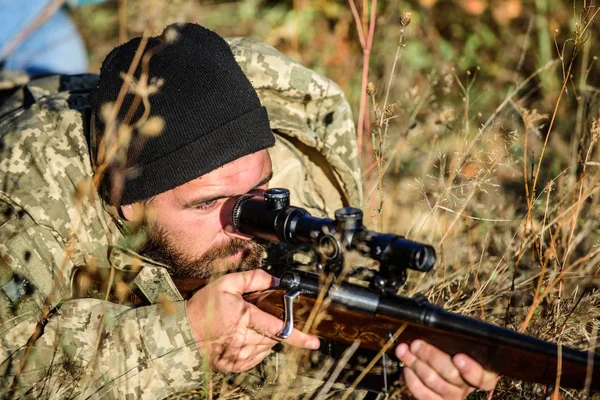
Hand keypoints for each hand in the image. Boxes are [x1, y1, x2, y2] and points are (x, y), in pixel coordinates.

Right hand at [186, 269, 319, 372]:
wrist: (183, 334)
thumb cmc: (203, 307)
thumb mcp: (226, 284)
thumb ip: (253, 279)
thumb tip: (275, 279)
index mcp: (245, 318)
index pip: (279, 329)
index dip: (299, 336)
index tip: (315, 341)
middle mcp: (245, 340)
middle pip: (274, 337)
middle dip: (274, 327)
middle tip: (258, 317)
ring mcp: (241, 355)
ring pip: (267, 346)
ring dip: (265, 336)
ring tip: (245, 325)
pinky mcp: (237, 364)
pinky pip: (258, 355)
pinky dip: (256, 345)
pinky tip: (242, 336)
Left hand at [396, 340, 496, 399]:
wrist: (434, 362)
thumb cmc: (452, 346)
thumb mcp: (462, 338)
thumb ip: (462, 334)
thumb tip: (453, 324)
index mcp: (481, 372)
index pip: (483, 377)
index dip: (471, 369)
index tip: (458, 357)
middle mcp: (467, 387)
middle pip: (452, 375)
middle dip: (431, 357)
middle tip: (416, 344)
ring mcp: (452, 396)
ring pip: (435, 383)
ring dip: (416, 364)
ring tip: (404, 351)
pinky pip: (424, 395)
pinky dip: (412, 381)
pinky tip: (406, 368)